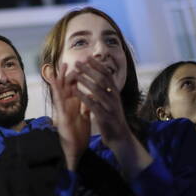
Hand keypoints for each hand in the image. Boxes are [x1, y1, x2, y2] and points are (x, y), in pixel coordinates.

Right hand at [46, 62, 90, 170]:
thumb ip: (86, 106)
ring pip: (60, 90)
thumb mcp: (84, 117)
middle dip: (66, 73)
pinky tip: (55, 84)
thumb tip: (90, 96)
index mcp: (73, 105)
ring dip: (59, 78)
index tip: (78, 64)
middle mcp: (67, 105)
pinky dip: (57, 92)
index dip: (76, 75)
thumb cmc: (79, 134)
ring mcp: (62, 110)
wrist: (76, 149)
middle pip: (66, 86)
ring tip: (60, 67)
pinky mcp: (61, 116)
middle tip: (67, 60)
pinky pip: (59, 102)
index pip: (74, 87)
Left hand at [73, 57, 151, 177]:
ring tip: (75, 74)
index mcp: (116, 94)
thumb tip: (102, 78)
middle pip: (102, 80)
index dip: (98, 66)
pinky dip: (83, 97)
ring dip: (85, 81)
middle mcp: (114, 98)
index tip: (88, 57)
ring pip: (97, 90)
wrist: (120, 138)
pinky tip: (74, 92)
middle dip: (90, 70)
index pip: (107, 75)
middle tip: (78, 63)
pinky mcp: (105, 117)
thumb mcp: (112, 103)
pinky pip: (93, 105)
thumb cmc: (113, 119)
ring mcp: (111, 107)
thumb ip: (107, 92)